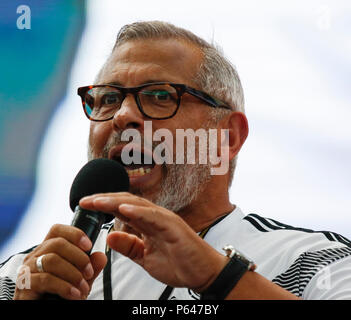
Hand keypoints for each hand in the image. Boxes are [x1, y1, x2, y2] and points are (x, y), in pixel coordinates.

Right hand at [14, 224, 106, 299]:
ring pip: (52, 260)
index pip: (57, 230)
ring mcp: (27, 271)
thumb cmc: (59, 297)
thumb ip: (90, 269)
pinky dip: (65, 287)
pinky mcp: (24, 286)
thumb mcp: (79, 281)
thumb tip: (101, 256)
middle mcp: (35, 257)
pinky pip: (46, 279)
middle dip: (79, 257)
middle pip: (57, 243)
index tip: (89, 245)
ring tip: (83, 288)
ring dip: (73, 274)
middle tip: (89, 273)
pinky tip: (75, 295)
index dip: (74, 233)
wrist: (43, 312)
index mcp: (47, 251)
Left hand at [79, 192, 226, 291]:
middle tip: (84, 201)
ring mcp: (164, 219)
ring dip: (115, 202)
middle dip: (103, 200)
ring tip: (96, 202)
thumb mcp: (145, 258)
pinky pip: (153, 216)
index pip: (121, 209)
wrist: (202, 272)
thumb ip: (128, 246)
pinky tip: (122, 208)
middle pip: (126, 202)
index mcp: (147, 223)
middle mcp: (154, 217)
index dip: (103, 206)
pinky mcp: (173, 226)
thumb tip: (109, 237)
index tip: (85, 206)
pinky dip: (137, 211)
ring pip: (137, 205)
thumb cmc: (178, 263)